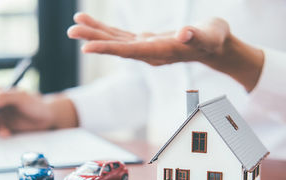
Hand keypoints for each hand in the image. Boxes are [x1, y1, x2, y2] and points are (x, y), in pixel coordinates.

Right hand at [0, 90, 77, 136]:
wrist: (49, 116)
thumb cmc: (36, 104)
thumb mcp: (21, 98)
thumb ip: (4, 97)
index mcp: (2, 94)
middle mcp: (0, 105)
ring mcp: (4, 115)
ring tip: (3, 132)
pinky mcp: (8, 125)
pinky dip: (1, 132)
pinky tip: (7, 133)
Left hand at [68, 13, 229, 65]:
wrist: (214, 46)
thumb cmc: (214, 39)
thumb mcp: (211, 34)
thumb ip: (198, 35)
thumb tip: (184, 33)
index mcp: (162, 51)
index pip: (130, 51)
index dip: (109, 48)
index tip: (86, 47)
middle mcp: (149, 53)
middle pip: (118, 47)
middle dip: (94, 39)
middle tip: (71, 30)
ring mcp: (145, 48)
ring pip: (116, 41)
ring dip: (95, 33)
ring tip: (75, 23)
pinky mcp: (144, 42)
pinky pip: (121, 36)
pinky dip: (106, 29)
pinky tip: (91, 21)